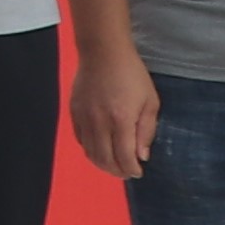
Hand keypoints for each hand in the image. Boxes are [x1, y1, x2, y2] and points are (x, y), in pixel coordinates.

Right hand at [72, 52, 160, 181]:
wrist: (103, 52)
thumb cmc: (131, 74)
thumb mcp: (150, 101)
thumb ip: (146, 130)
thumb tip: (141, 155)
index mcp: (121, 119)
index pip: (125, 157)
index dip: (132, 169)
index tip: (138, 172)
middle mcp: (100, 122)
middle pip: (105, 159)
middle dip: (118, 171)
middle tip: (127, 172)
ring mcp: (84, 118)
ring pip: (90, 153)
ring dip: (103, 163)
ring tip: (114, 164)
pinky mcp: (74, 112)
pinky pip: (81, 139)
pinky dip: (91, 149)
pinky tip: (101, 148)